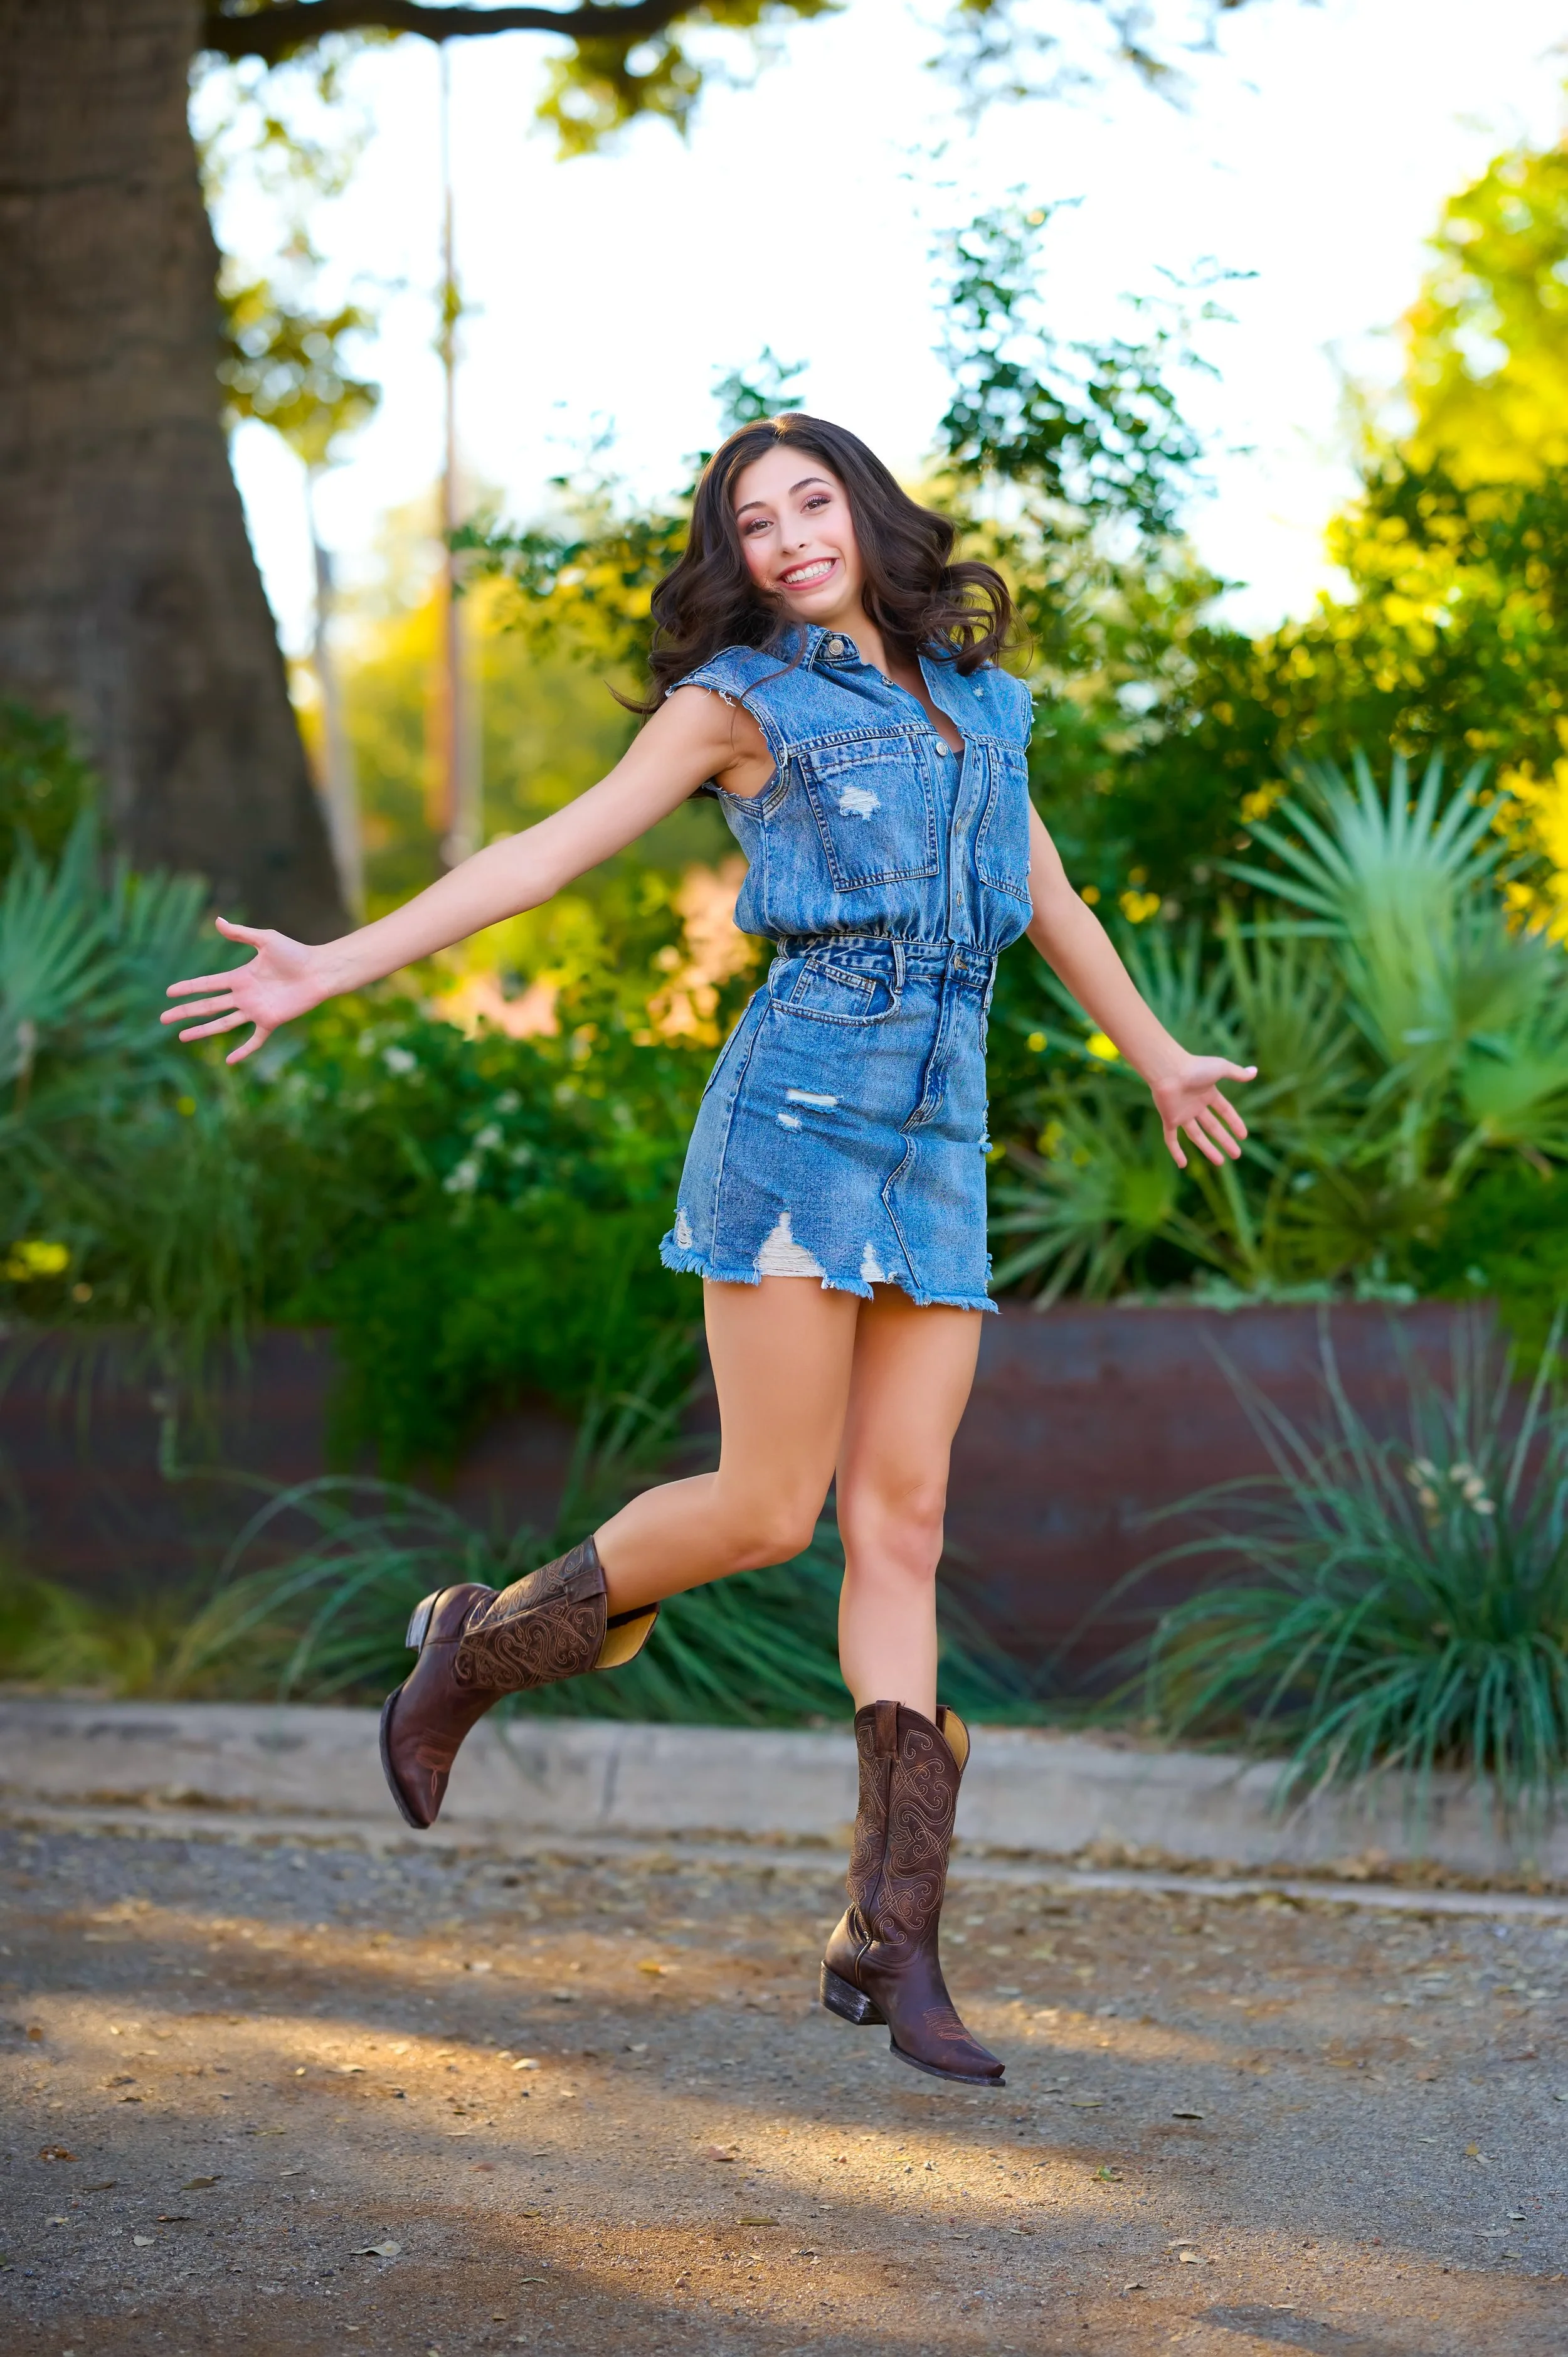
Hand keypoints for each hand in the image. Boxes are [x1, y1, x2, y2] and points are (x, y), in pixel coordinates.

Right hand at [161, 917, 325, 1064]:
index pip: (207, 984)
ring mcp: (255, 1010)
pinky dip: (243, 1051)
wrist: (319, 970)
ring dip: (202, 1031)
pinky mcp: (270, 1021)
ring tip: (182, 1037)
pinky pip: (254, 1040)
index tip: (169, 992)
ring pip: (222, 1024)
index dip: (188, 988)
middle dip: (185, 1011)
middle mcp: (244, 995)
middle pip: (208, 1005)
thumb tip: (217, 921)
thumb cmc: (296, 953)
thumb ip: (241, 934)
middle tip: (164, 1018)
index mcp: (240, 977)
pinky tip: (229, 1061)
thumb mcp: (265, 940)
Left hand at [1150, 1056, 1256, 1169]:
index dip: (1234, 1123)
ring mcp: (1182, 1113)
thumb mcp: (1221, 1068)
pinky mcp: (1169, 1119)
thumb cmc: (1194, 1066)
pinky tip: (1182, 1165)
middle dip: (1225, 1141)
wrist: (1168, 1070)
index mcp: (1208, 1093)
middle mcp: (1195, 1105)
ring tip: (1220, 1162)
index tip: (1243, 1136)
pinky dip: (1176, 1152)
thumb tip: (1255, 1071)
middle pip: (1212, 1127)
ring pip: (1196, 1136)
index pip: (1224, 1111)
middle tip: (1237, 1155)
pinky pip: (1171, 1139)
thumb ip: (1237, 1073)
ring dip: (1208, 1149)